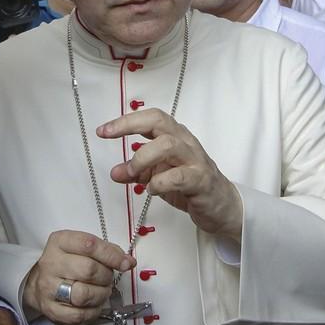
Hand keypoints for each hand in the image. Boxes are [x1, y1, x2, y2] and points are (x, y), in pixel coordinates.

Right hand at [21, 229, 135, 324]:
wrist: (38, 282)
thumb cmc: (66, 263)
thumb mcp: (82, 247)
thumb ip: (106, 251)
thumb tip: (128, 262)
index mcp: (60, 242)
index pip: (90, 245)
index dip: (112, 256)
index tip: (126, 264)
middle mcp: (51, 263)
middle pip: (89, 270)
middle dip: (106, 277)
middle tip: (107, 279)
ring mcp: (48, 287)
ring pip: (83, 295)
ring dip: (100, 295)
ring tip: (101, 291)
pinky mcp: (49, 308)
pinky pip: (78, 314)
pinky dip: (92, 312)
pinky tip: (93, 305)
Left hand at [99, 107, 242, 239]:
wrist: (222, 206)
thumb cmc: (191, 185)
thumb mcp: (158, 177)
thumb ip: (137, 172)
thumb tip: (115, 172)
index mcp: (175, 136)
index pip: (151, 117)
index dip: (126, 120)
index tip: (103, 130)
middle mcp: (185, 143)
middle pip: (159, 121)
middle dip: (129, 126)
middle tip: (109, 138)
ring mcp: (195, 160)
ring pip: (168, 145)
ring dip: (143, 157)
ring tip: (133, 172)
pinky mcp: (201, 181)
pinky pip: (178, 177)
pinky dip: (159, 183)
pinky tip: (152, 190)